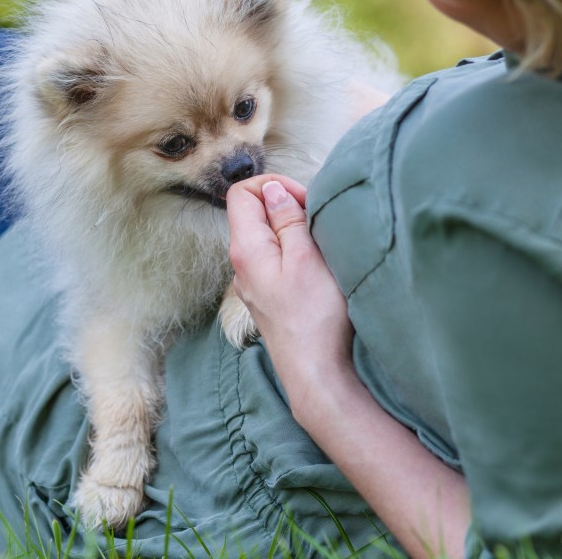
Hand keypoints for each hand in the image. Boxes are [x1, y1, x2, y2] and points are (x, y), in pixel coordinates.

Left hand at [229, 178, 469, 558]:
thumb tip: (272, 190)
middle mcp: (241, 265)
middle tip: (318, 220)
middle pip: (254, 213)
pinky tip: (317, 267)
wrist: (318, 375)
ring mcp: (254, 284)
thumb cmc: (316, 317)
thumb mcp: (307, 257)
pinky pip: (276, 260)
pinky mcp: (269, 299)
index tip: (303, 199)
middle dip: (286, 205)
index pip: (241, 192)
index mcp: (245, 249)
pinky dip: (295, 252)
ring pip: (267, 237)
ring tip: (321, 244)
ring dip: (293, 230)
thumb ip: (287, 219)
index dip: (273, 185)